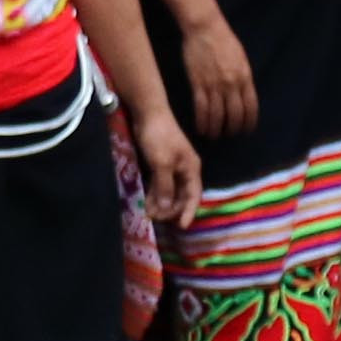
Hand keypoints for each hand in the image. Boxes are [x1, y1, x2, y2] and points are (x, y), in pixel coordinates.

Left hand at [129, 106, 202, 226]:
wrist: (148, 113)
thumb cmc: (159, 137)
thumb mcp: (162, 163)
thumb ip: (165, 187)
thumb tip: (166, 209)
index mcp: (191, 169)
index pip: (194, 196)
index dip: (189, 212)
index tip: (182, 227)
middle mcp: (185, 170)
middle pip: (181, 197)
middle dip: (170, 209)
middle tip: (156, 218)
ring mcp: (172, 168)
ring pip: (170, 192)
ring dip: (161, 204)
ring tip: (148, 213)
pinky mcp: (160, 165)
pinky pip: (160, 185)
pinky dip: (155, 195)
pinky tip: (146, 203)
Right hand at [178, 8, 258, 140]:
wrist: (205, 27)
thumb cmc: (224, 40)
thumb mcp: (241, 59)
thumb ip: (243, 78)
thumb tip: (244, 94)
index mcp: (245, 77)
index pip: (250, 107)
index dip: (249, 122)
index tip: (246, 131)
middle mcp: (232, 84)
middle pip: (235, 115)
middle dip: (233, 129)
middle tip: (229, 135)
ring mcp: (214, 85)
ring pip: (217, 115)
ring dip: (216, 129)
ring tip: (214, 136)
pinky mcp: (198, 84)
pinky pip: (201, 109)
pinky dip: (202, 122)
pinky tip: (201, 128)